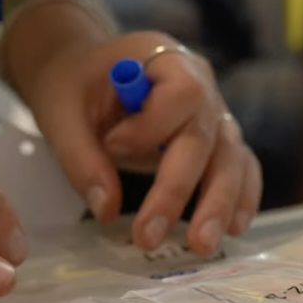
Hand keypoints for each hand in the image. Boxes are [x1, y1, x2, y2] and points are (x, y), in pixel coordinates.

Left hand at [24, 32, 262, 254]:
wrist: (85, 74)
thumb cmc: (74, 85)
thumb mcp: (61, 112)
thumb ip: (82, 158)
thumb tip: (106, 209)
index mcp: (163, 58)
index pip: (182, 93)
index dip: (152, 126)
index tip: (112, 146)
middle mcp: (202, 83)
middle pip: (205, 136)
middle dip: (179, 189)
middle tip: (151, 236)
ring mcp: (215, 114)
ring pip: (231, 158)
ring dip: (219, 204)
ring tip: (201, 244)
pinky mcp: (218, 142)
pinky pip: (242, 167)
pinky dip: (242, 198)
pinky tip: (233, 229)